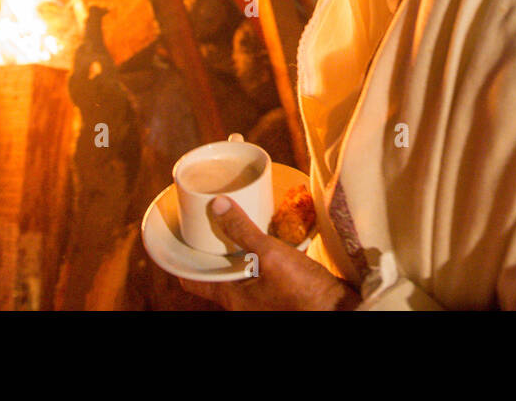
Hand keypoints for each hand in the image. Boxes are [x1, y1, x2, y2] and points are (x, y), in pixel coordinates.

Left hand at [177, 196, 359, 310]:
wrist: (335, 309)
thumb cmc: (301, 290)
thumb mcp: (269, 255)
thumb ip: (242, 230)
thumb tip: (215, 205)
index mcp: (230, 297)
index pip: (191, 280)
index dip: (182, 259)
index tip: (180, 235)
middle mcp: (240, 301)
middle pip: (214, 273)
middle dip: (211, 248)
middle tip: (209, 220)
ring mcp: (259, 298)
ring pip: (237, 271)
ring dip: (235, 250)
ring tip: (235, 222)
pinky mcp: (277, 292)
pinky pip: (257, 271)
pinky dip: (255, 255)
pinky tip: (264, 236)